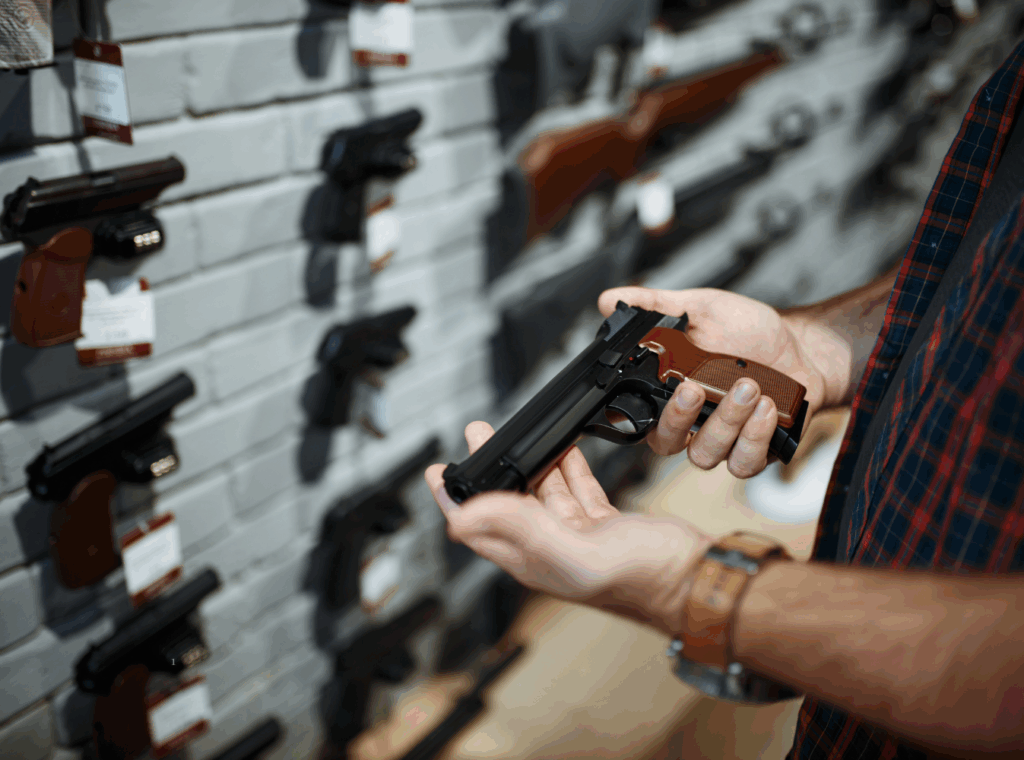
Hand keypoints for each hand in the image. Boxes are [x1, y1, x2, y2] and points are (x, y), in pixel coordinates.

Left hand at [425, 421, 711, 636]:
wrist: (697, 578)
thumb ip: (521, 530)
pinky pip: (575, 489)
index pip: (478, 529)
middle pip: (505, 503)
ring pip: (540, 491)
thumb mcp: (575, 551)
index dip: (455, 501)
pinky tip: (563, 449)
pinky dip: (566, 466)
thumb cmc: (645, 580)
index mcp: (533, 560)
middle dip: (487, 469)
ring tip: (507, 435)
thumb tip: (466, 516)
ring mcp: (577, 536)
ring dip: (525, 462)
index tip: (439, 472)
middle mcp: (549, 549)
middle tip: (475, 437)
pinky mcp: (603, 523)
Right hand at [598, 286, 829, 477]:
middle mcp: (692, 423)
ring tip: (747, 386)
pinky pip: (744, 462)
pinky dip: (754, 438)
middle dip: (679, 418)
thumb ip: (656, 306)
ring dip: (725, 422)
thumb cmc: (749, 331)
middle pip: (666, 443)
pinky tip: (767, 409)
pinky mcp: (754, 452)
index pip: (639, 415)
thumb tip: (611, 299)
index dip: (638, 411)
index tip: (656, 382)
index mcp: (669, 393)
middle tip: (695, 388)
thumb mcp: (701, 308)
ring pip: (705, 454)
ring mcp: (722, 441)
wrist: (802, 347)